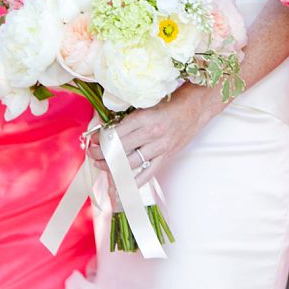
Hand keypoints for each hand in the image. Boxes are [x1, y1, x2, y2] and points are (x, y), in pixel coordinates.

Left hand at [86, 86, 218, 185]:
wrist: (197, 107)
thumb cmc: (172, 102)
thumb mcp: (147, 104)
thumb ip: (130, 119)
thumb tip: (108, 130)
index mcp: (145, 118)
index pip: (115, 134)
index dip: (100, 140)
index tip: (93, 141)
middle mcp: (152, 134)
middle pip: (119, 151)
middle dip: (101, 155)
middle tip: (92, 154)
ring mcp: (160, 148)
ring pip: (129, 164)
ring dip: (111, 168)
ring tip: (101, 166)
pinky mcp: (166, 158)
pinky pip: (146, 175)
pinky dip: (131, 183)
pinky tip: (119, 186)